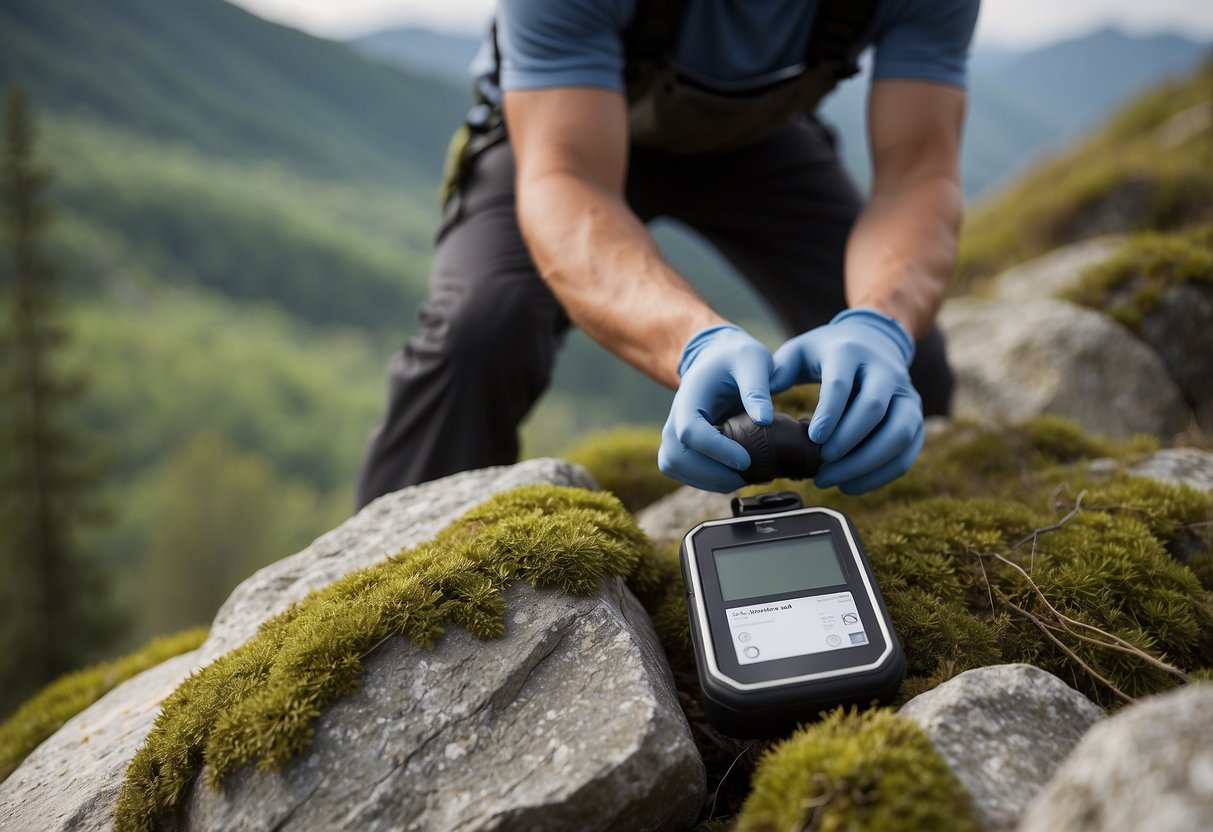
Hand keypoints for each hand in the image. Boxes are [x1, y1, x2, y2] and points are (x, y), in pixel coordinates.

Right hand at [658, 324, 773, 491]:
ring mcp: (674, 432)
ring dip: (708, 481)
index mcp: (689, 394)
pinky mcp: (681, 444)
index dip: (717, 451)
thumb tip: (764, 420)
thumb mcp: (753, 361)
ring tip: (744, 479)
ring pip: (675, 467)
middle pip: (676, 456)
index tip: (746, 459)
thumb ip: (757, 388)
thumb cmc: (736, 357)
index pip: (690, 431)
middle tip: (748, 477)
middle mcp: (675, 415)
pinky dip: (707, 480)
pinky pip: (684, 470)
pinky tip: (735, 475)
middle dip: (711, 474)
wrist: (719, 357)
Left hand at [770, 308, 923, 493]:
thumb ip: (777, 372)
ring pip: (899, 433)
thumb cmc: (828, 351)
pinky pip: (908, 450)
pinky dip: (882, 473)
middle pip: (874, 410)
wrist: (875, 340)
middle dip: (846, 443)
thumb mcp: (799, 351)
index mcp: (849, 353)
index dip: (829, 414)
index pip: (841, 384)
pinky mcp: (915, 416)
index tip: (813, 439)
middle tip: (820, 467)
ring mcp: (905, 394)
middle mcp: (884, 371)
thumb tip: (757, 403)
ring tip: (834, 480)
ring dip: (867, 463)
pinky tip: (851, 485)